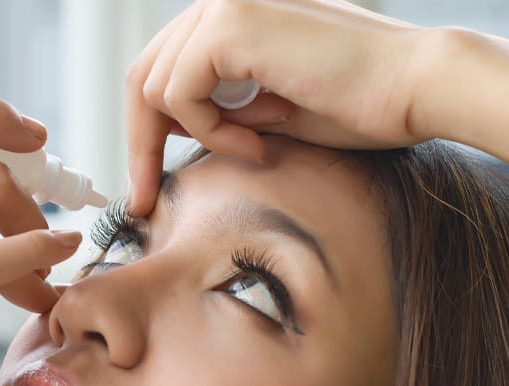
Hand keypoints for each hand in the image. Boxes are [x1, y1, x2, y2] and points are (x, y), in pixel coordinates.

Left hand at [126, 0, 429, 214]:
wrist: (412, 88)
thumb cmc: (353, 104)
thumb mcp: (262, 111)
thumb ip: (214, 110)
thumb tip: (165, 130)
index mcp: (227, 18)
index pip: (158, 72)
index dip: (144, 133)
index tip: (144, 187)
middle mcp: (218, 2)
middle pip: (141, 78)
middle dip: (140, 145)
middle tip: (145, 198)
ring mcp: (223, 4)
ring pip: (153, 87)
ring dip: (198, 134)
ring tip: (256, 146)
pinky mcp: (231, 22)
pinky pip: (180, 93)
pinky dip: (211, 129)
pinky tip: (260, 138)